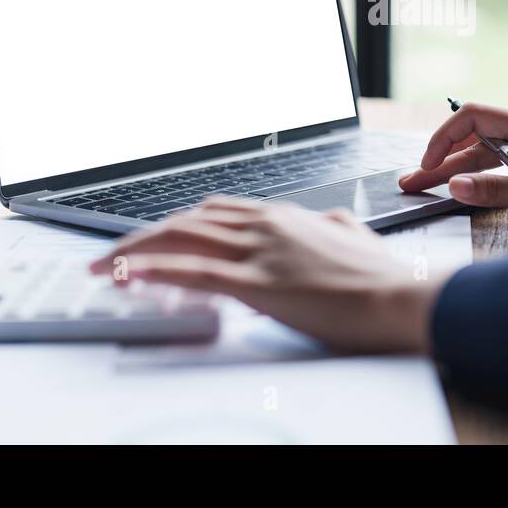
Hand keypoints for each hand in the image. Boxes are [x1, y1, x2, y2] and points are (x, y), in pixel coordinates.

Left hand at [89, 197, 448, 353]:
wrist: (401, 296)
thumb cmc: (380, 276)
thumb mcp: (353, 236)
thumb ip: (334, 224)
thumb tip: (331, 221)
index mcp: (283, 216)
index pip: (214, 211)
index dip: (175, 225)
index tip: (152, 238)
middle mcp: (266, 224)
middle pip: (187, 220)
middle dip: (143, 236)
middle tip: (113, 255)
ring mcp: (260, 250)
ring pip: (181, 239)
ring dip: (136, 251)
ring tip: (107, 266)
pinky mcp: (259, 282)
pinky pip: (195, 272)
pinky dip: (156, 271)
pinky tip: (132, 275)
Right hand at [398, 102, 507, 222]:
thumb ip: (499, 190)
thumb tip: (453, 187)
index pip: (474, 116)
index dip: (443, 138)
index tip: (428, 167)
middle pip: (475, 137)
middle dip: (441, 158)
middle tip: (410, 182)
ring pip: (486, 153)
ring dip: (456, 170)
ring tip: (424, 189)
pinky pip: (503, 164)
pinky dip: (479, 176)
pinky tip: (461, 188)